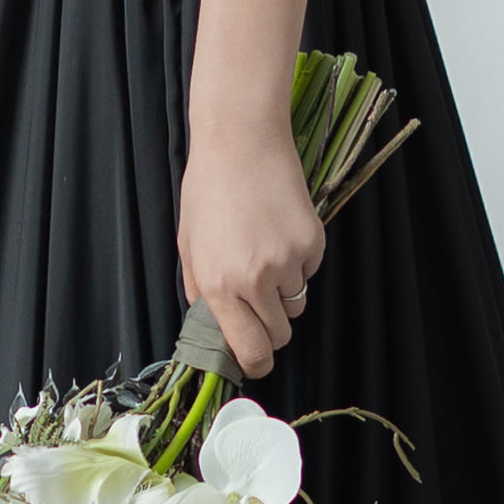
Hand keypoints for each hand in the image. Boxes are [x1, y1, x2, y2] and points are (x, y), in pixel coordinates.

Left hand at [177, 113, 325, 379]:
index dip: (256, 362)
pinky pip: (309, 271)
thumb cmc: (209, 189)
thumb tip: (216, 328)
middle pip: (280, 335)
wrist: (242, 141)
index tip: (257, 360)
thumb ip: (202, 293)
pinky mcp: (313, 242)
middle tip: (259, 303)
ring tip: (265, 254)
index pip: (251, 350)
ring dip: (284, 293)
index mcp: (220, 285)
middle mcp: (256, 280)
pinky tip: (279, 230)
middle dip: (271, 327)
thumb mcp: (190, 246)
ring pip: (297, 304)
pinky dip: (298, 261)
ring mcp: (288, 262)